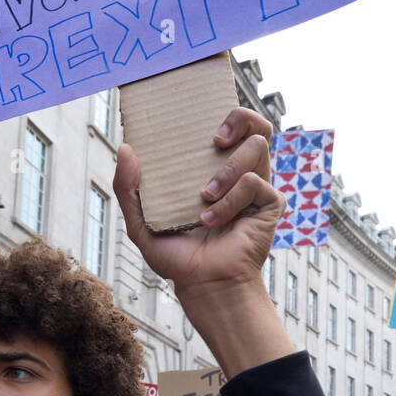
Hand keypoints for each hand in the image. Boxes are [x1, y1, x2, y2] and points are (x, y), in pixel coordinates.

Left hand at [113, 108, 283, 297]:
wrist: (202, 284)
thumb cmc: (177, 257)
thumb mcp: (141, 222)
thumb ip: (128, 188)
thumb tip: (125, 147)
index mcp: (212, 170)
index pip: (229, 127)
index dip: (226, 110)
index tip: (203, 114)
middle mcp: (238, 174)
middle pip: (257, 124)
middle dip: (240, 117)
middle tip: (215, 139)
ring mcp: (257, 187)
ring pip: (258, 146)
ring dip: (227, 170)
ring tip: (205, 196)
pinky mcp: (269, 204)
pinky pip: (255, 183)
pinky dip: (230, 201)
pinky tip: (214, 222)